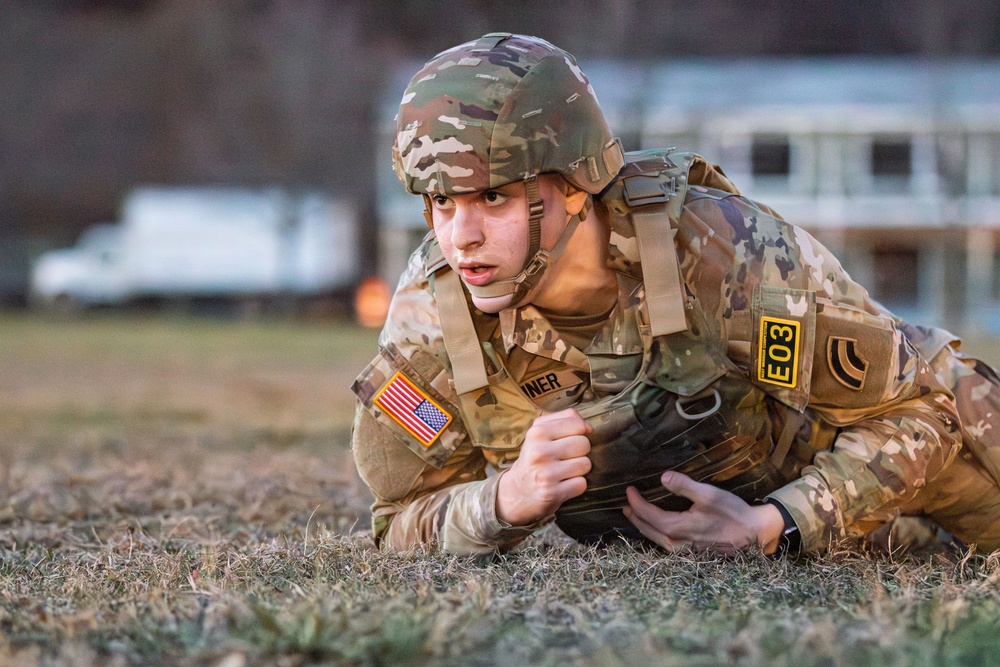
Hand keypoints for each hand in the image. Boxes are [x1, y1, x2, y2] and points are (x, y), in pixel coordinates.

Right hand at [496, 408, 591, 526]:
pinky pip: (581, 484)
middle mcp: (539, 452)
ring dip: (578, 469)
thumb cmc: (533, 457)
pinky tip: (562, 484)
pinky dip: (575, 485)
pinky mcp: (552, 493)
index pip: (577, 424)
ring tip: (563, 471)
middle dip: (579, 451)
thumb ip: (564, 419)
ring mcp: (546, 474)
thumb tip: (589, 428)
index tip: (569, 439)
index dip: (579, 432)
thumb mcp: (539, 432)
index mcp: (537, 433)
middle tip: (565, 458)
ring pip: (585, 464)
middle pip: (584, 444)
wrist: (516, 491)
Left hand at [623, 471, 784, 554]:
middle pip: (649, 531)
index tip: (629, 490)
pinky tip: (657, 528)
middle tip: (625, 504)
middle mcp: (679, 543)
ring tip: (635, 515)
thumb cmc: (733, 512)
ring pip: (657, 540)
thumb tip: (662, 478)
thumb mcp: (709, 494)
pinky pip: (666, 544)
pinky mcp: (693, 552)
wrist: (754, 533)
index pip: (649, 516)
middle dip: (635, 517)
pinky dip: (656, 534)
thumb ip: (684, 486)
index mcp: (680, 528)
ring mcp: (686, 550)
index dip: (637, 503)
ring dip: (644, 526)